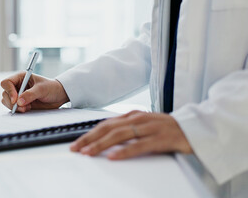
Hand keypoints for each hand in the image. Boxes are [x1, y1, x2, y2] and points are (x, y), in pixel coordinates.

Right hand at [0, 72, 69, 112]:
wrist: (58, 96)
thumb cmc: (51, 88)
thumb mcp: (42, 89)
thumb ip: (30, 95)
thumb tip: (19, 102)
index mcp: (20, 77)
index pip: (7, 83)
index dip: (9, 91)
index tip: (16, 100)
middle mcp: (17, 86)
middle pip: (5, 94)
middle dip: (12, 102)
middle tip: (22, 107)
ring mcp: (18, 95)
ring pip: (6, 102)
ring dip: (15, 107)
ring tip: (27, 108)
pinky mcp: (20, 103)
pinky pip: (12, 108)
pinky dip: (18, 110)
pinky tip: (27, 109)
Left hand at [70, 110, 192, 158]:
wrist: (197, 127)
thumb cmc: (169, 128)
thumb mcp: (145, 126)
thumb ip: (128, 129)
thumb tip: (107, 137)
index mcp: (133, 115)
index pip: (105, 124)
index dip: (89, 133)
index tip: (76, 143)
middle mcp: (139, 119)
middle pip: (108, 128)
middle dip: (89, 138)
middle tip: (75, 148)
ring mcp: (150, 127)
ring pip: (120, 135)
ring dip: (101, 144)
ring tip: (88, 152)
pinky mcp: (161, 138)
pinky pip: (139, 145)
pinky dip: (125, 151)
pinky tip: (114, 157)